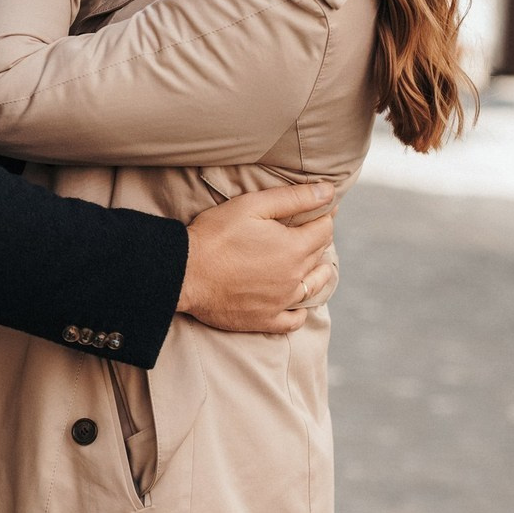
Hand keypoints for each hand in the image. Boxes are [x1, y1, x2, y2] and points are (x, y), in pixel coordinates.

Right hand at [179, 182, 337, 333]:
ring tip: (312, 262)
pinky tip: (296, 301)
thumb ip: (294, 198)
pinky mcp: (265, 320)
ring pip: (313, 287)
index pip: (324, 229)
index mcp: (294, 248)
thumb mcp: (253, 206)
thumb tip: (329, 192)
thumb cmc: (216, 235)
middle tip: (307, 229)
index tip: (319, 209)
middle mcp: (293, 277)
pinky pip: (295, 320)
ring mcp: (281, 302)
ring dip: (317, 272)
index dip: (323, 215)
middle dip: (317, 239)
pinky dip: (300, 310)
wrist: (185, 273)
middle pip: (320, 255)